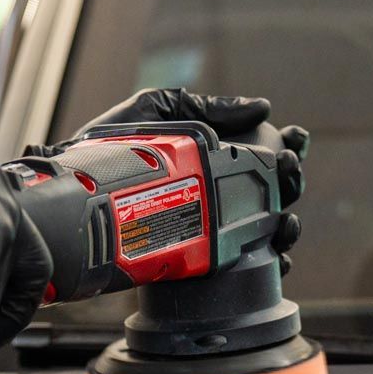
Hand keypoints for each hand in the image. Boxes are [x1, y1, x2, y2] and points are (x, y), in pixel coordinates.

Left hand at [59, 88, 309, 271]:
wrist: (77, 193)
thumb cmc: (108, 150)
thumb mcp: (155, 111)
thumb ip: (205, 106)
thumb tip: (261, 107)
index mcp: (214, 154)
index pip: (265, 151)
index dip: (289, 146)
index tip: (295, 141)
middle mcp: (218, 191)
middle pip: (275, 190)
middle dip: (292, 181)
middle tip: (289, 173)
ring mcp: (213, 226)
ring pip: (268, 230)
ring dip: (289, 224)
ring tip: (286, 218)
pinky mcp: (202, 259)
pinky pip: (246, 266)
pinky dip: (270, 264)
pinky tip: (277, 257)